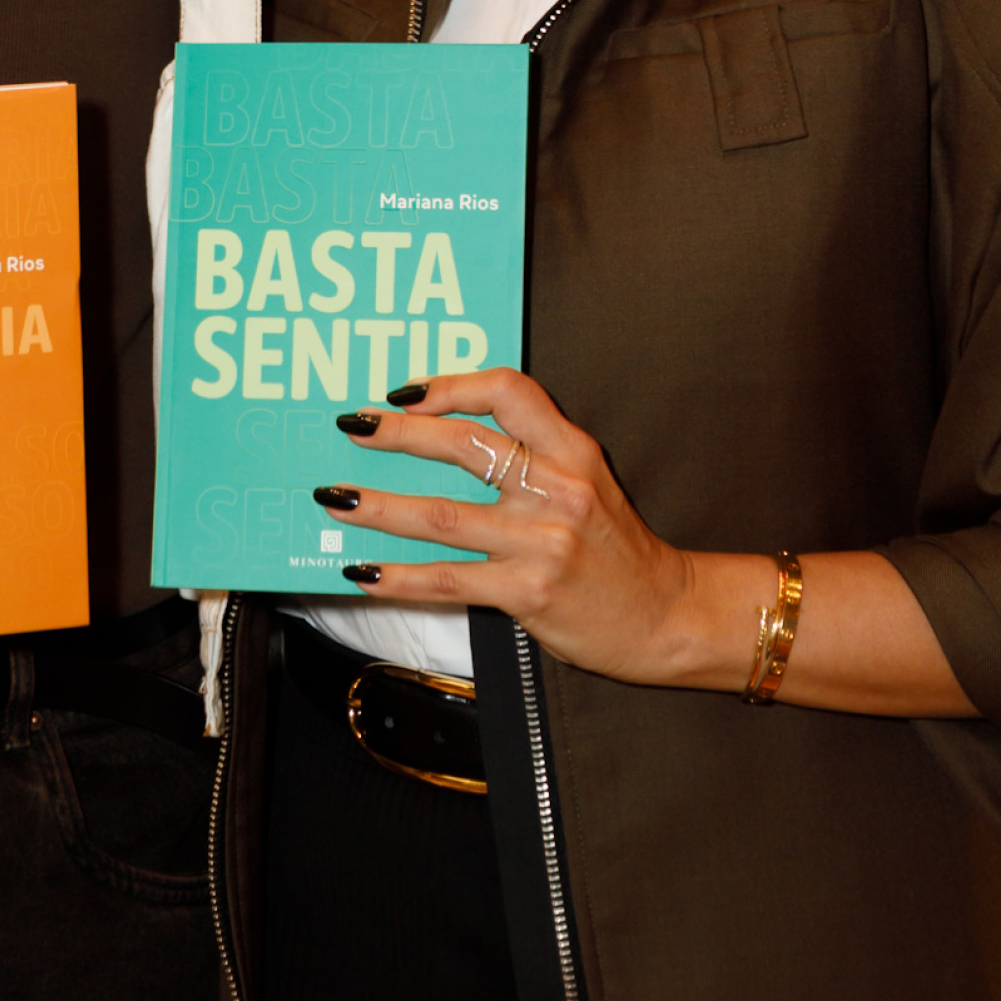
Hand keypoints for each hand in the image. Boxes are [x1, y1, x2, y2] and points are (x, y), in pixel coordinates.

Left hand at [323, 376, 979, 713]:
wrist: (668, 617)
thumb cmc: (615, 549)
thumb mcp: (586, 481)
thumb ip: (532, 455)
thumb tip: (442, 433)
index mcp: (573, 449)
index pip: (508, 390)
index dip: (450, 383)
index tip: (404, 391)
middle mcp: (558, 486)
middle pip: (462, 444)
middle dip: (394, 434)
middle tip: (349, 427)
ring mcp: (543, 541)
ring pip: (441, 514)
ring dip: (378, 505)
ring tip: (333, 497)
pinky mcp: (528, 592)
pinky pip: (447, 579)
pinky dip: (396, 575)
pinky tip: (361, 572)